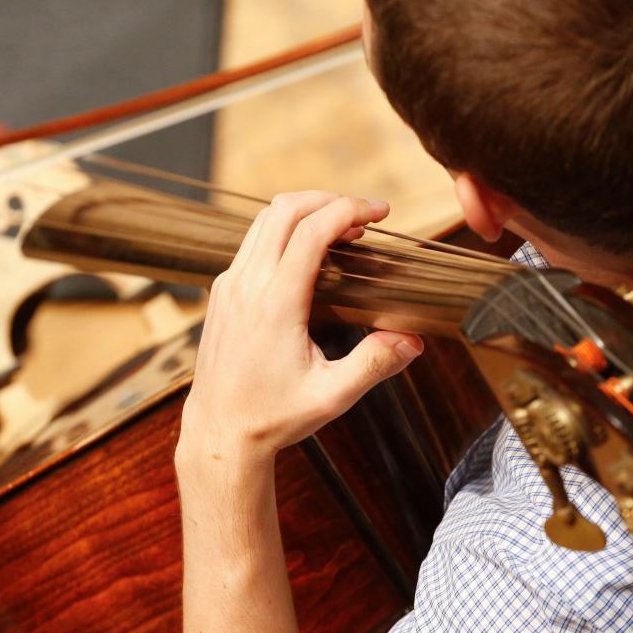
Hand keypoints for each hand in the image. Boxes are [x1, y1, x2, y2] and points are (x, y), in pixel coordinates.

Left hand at [177, 191, 423, 468]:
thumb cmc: (273, 417)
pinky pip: (252, 242)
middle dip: (329, 200)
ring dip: (305, 213)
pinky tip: (309, 255)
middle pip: (285, 209)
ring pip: (264, 220)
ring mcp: (229, 285)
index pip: (311, 230)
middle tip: (364, 215)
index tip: (380, 212)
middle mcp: (246, 285)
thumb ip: (374, 364)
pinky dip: (284, 232)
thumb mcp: (332, 396)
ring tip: (342, 231)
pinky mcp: (222, 292)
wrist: (220, 433)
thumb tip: (413, 339)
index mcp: (275, 304)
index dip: (349, 209)